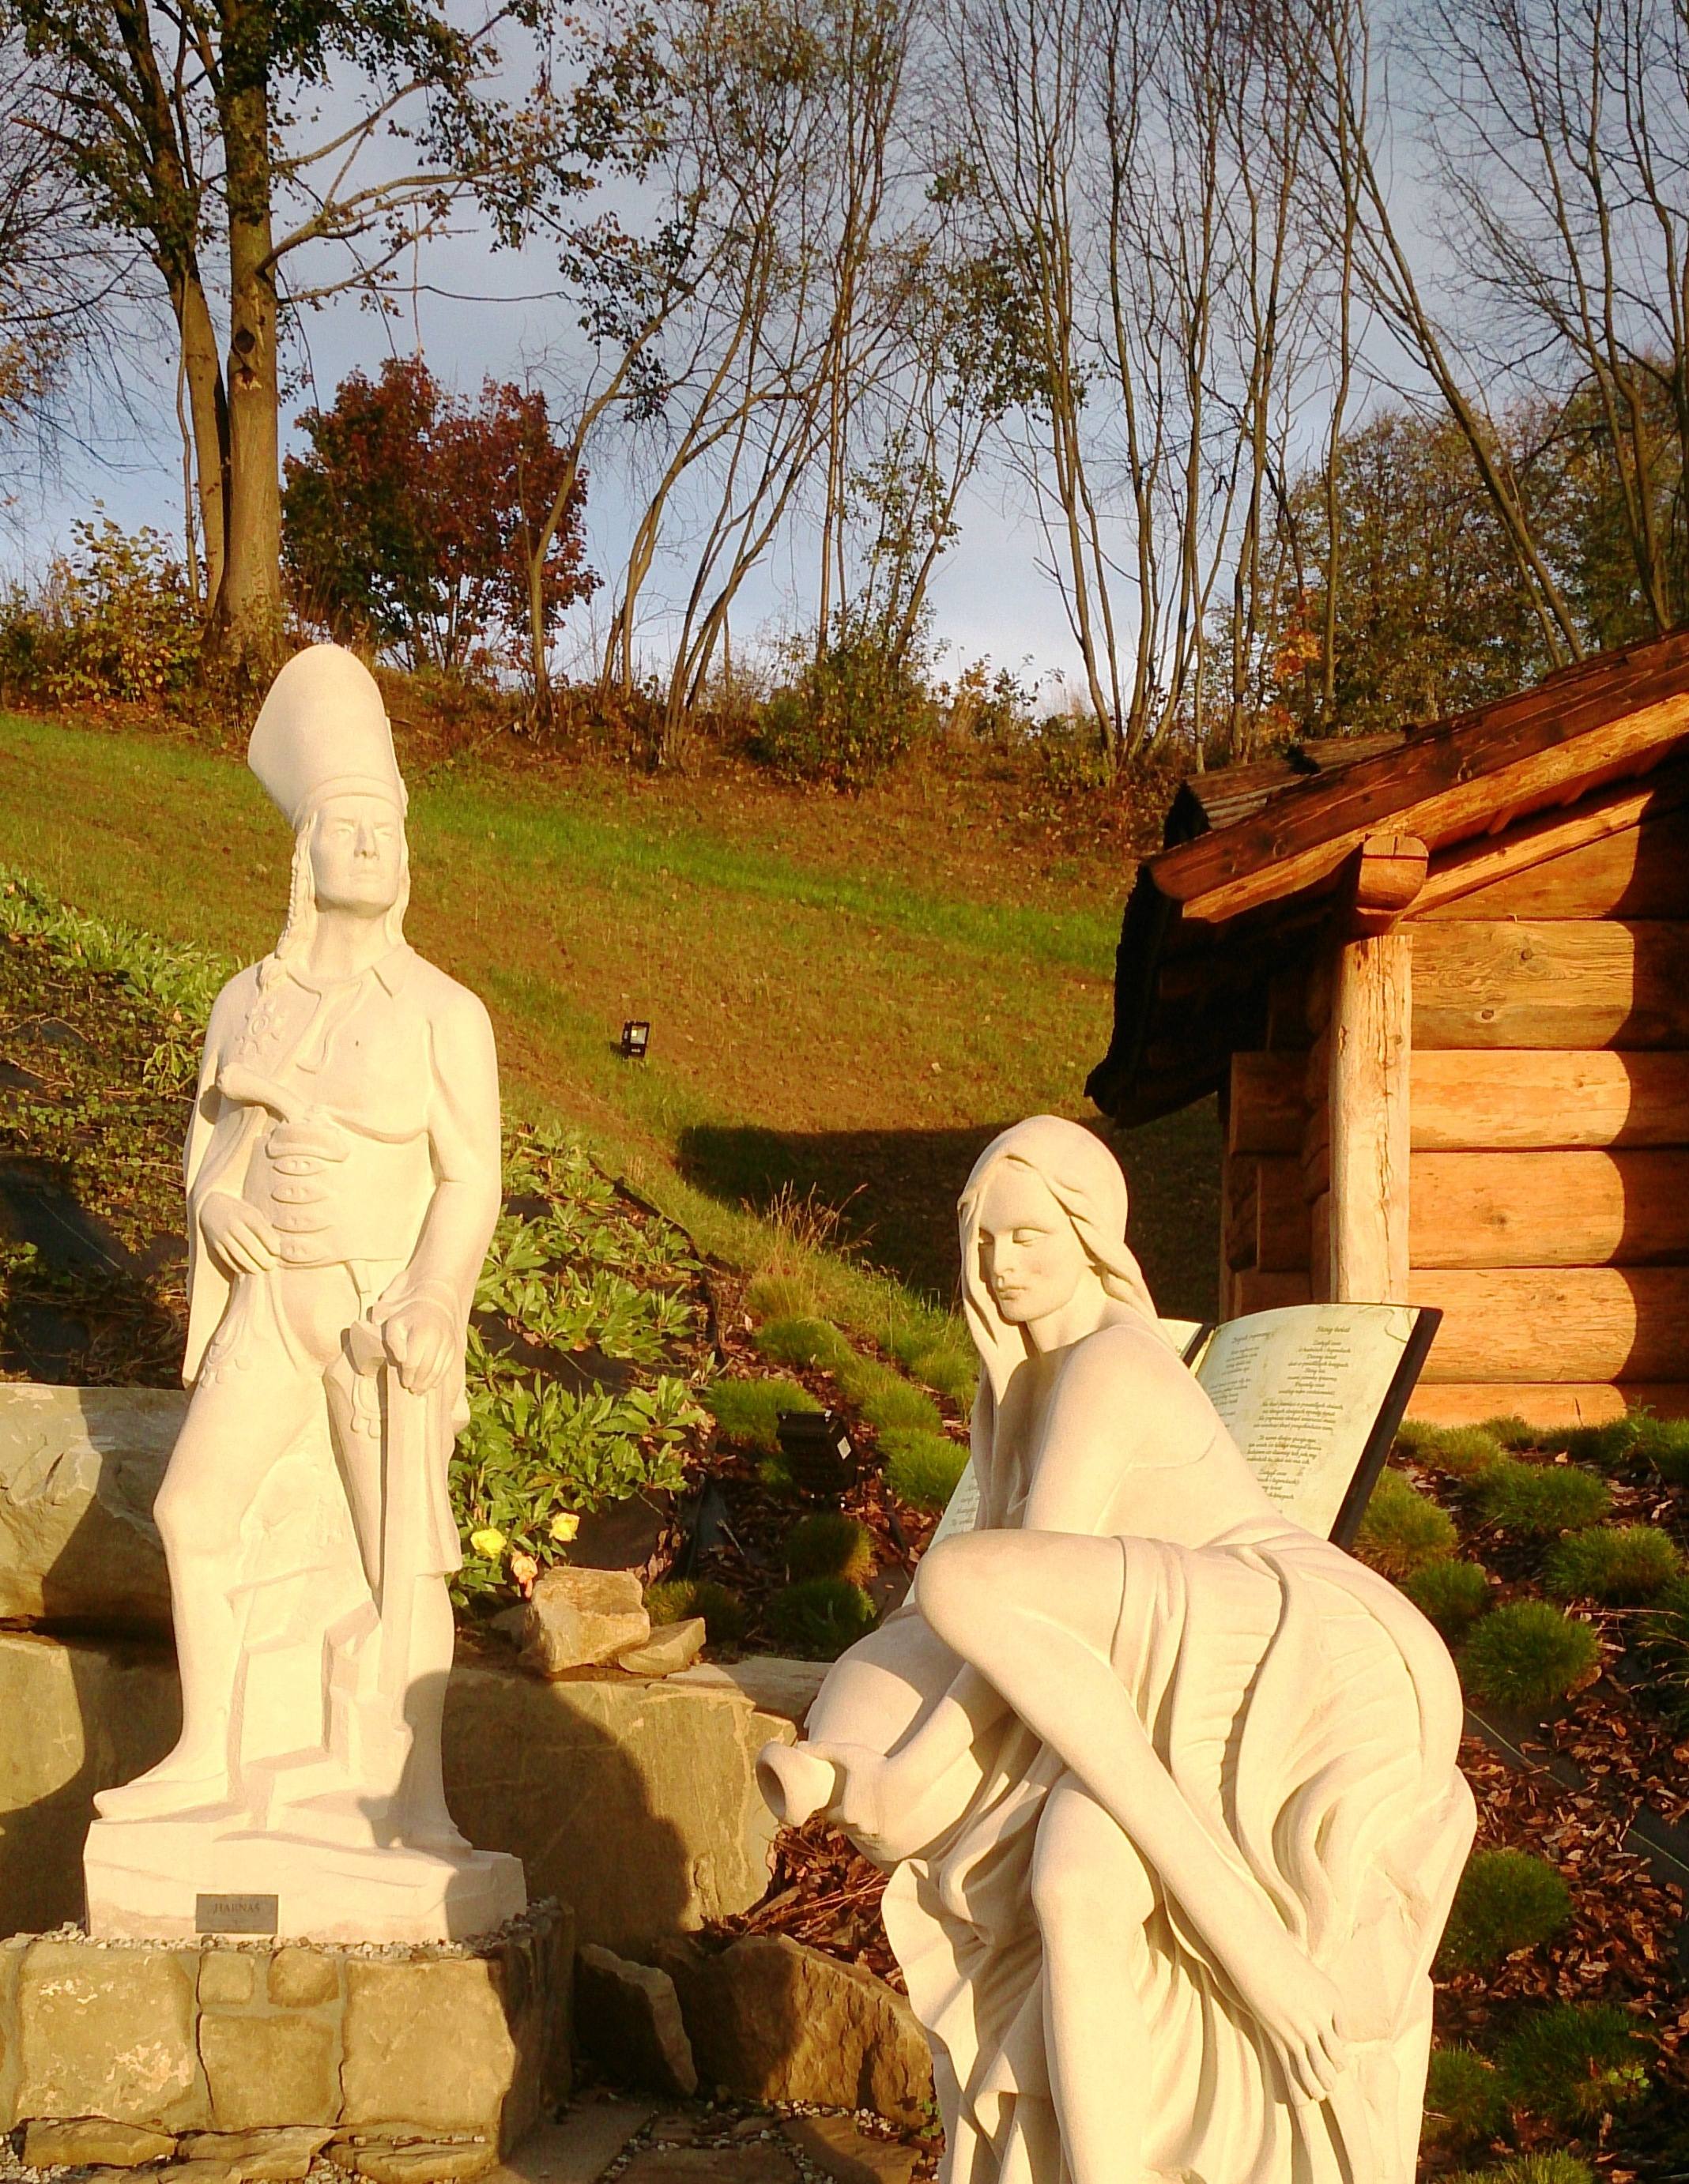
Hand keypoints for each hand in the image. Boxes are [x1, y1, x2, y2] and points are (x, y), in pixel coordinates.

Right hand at [200, 1191, 280, 1277]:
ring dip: (250, 1265)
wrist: (211, 1206)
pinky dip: (236, 1265)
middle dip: (262, 1258)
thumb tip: (277, 1244)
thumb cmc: (239, 1212)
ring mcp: (222, 1234)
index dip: (270, 1243)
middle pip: (249, 1245)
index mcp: (245, 1214)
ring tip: (259, 1271)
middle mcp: (233, 1224)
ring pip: (237, 1254)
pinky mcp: (214, 1243)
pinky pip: (226, 1257)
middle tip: (270, 1266)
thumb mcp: (253, 1213)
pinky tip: (244, 1269)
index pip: (260, 1230)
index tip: (277, 1252)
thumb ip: (264, 1227)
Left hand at [375, 1292, 458, 1393]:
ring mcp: (448, 1342)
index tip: (403, 1382)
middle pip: (427, 1368)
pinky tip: (431, 1384)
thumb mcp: (394, 1323)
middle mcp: (437, 1338)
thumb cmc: (409, 1315)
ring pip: (439, 1369)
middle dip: (418, 1382)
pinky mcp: (454, 1346)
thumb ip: (393, 1342)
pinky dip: (439, 1377)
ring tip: (419, 1390)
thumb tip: (401, 1360)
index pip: (413, 1362)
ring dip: (428, 1383)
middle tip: (411, 1389)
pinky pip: (447, 1365)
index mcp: (421, 1332)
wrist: (435, 1301)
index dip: (407, 1375)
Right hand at [1221, 1919, 1350, 2107]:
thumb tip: (1321, 2011)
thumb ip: (1319, 1995)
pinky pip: (1292, 2068)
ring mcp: (1300, 2029)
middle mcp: (1321, 2017)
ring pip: (1317, 2069)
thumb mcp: (1310, 1975)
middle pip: (1336, 2057)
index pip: (1344, 2034)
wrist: (1256, 1950)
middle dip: (1334, 2071)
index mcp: (1334, 2000)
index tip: (1332, 2052)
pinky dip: (1298, 2088)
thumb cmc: (1281, 1957)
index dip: (1338, 2046)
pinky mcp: (1280, 2036)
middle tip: (1330, 2081)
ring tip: (1321, 2094)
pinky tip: (1302, 2100)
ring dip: (1321, 2085)